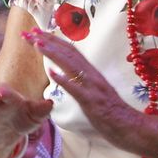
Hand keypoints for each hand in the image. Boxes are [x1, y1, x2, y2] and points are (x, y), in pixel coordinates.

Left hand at [23, 28, 146, 153]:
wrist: (127, 125)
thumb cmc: (109, 110)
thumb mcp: (93, 89)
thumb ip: (81, 78)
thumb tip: (63, 71)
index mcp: (91, 71)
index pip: (70, 50)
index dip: (53, 39)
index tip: (36, 32)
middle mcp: (92, 74)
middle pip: (68, 52)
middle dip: (47, 41)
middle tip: (29, 32)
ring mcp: (92, 87)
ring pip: (71, 65)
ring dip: (53, 53)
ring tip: (37, 44)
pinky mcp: (92, 101)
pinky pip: (77, 89)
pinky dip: (64, 79)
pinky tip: (52, 73)